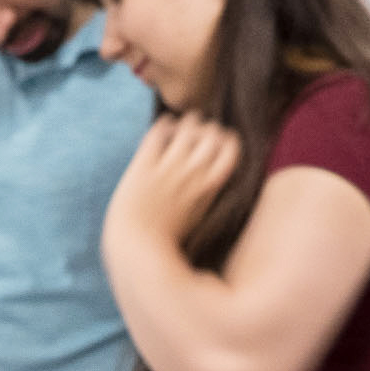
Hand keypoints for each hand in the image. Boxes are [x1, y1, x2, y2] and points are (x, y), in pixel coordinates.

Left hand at [105, 113, 241, 251]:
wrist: (137, 247)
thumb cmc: (168, 237)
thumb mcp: (199, 214)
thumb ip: (208, 189)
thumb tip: (212, 168)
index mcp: (211, 187)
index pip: (231, 147)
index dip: (225, 140)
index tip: (215, 143)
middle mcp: (194, 173)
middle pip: (212, 132)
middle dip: (206, 128)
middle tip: (196, 134)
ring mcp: (169, 167)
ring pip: (188, 126)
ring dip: (186, 123)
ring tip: (178, 129)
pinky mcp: (144, 165)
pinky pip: (159, 131)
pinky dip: (164, 125)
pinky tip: (161, 131)